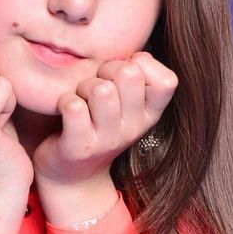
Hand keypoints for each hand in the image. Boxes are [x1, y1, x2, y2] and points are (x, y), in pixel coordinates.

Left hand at [32, 52, 176, 187]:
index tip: (121, 73)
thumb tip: (138, 57)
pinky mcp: (79, 147)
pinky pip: (75, 107)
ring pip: (101, 89)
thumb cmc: (96, 124)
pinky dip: (65, 100)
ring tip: (80, 98)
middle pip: (129, 75)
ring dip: (83, 86)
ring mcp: (107, 140)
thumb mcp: (124, 103)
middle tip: (94, 84)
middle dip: (106, 69)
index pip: (167, 81)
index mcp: (149, 115)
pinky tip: (65, 108)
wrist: (72, 176)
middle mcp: (133, 129)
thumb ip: (134, 76)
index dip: (141, 65)